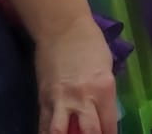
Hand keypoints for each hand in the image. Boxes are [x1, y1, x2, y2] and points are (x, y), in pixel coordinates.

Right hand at [34, 16, 116, 133]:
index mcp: (104, 89)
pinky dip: (49, 133)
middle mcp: (83, 99)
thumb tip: (102, 114)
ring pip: (60, 133)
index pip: (108, 125)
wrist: (62, 27)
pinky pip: (44, 125)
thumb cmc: (90, 43)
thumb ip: (104, 94)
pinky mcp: (43, 99)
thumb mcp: (106, 69)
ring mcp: (61, 100)